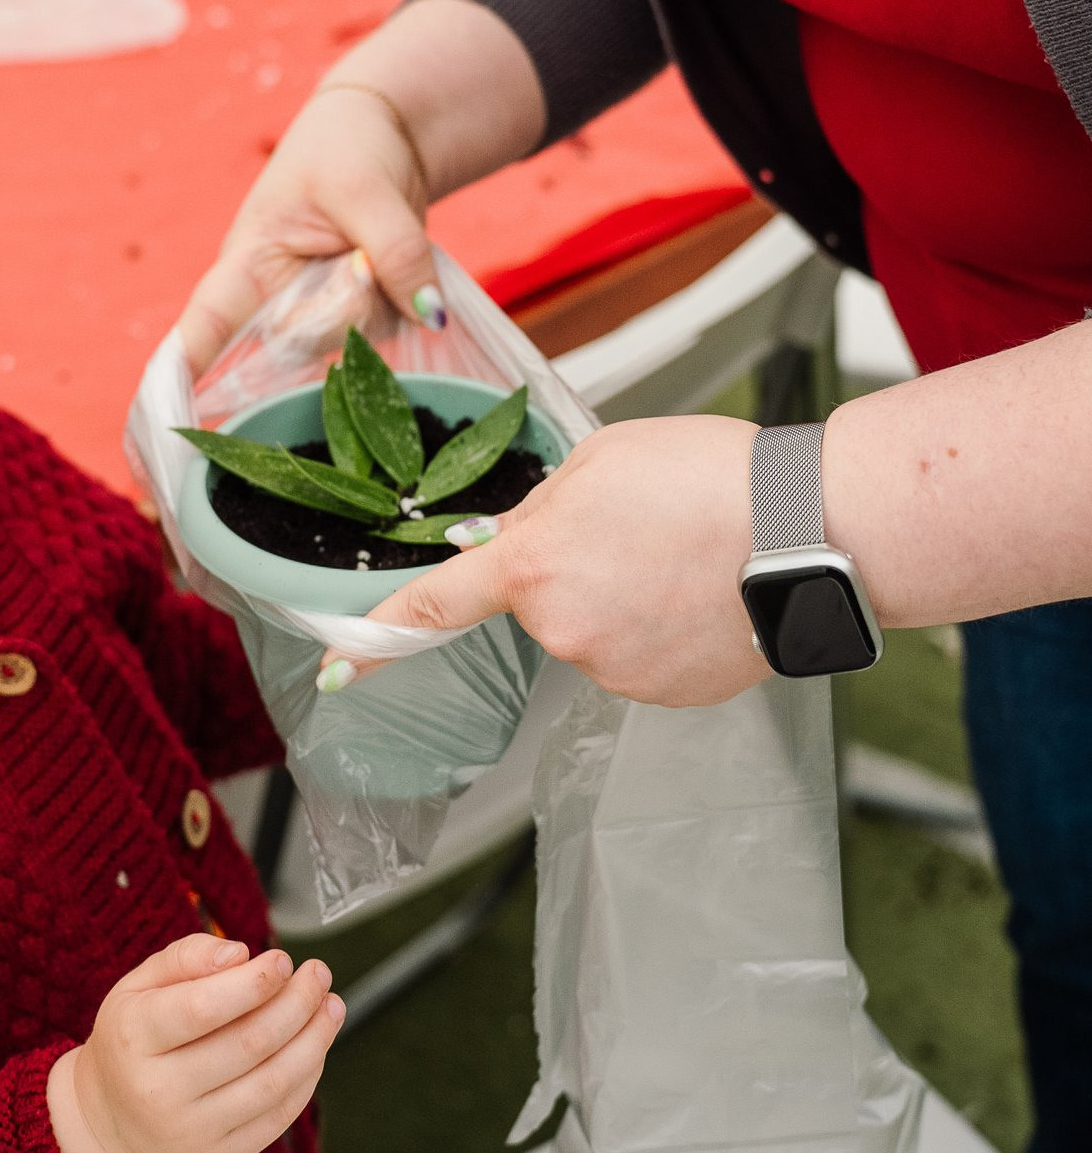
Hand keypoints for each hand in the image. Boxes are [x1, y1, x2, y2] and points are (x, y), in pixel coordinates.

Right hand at [47, 934, 343, 1152]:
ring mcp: (190, 1131)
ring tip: (330, 1006)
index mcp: (133, 1036)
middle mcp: (157, 1091)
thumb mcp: (139, 984)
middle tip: (318, 974)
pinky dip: (306, 1078)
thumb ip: (186, 957)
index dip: (253, 983)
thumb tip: (239, 954)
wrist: (112, 1118)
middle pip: (248, 1044)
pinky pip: (277, 1117)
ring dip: (313, 1040)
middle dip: (296, 1004)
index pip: (201, 1008)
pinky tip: (314, 1046)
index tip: (284, 960)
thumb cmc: (134, 1037)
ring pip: (272, 1083)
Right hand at [179, 83, 439, 375]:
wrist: (383, 130)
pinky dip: (404, 303)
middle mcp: (271, 303)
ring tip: (377, 244)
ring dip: (380, 303)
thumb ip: (395, 252)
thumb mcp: (366, 188)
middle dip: (343, 312)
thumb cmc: (346, 146)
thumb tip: (430, 315)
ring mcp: (315, 316)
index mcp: (246, 264)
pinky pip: (385, 334)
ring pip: (349, 344)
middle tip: (361, 259)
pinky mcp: (356, 319)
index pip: (206, 328)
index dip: (188, 374)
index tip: (170, 423)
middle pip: (298, 347)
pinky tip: (396, 267)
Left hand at [320, 416, 774, 707]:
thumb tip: (513, 539)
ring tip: (688, 557)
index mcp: (531, 565)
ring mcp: (615, 670)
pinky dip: (664, 629)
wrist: (812, 529)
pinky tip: (705, 592)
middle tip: (643, 531)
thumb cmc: (709, 476)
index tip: (339, 667)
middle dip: (574, 570)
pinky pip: (640, 656)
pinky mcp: (664, 693)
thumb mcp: (601, 458)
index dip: (380, 639)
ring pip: (595, 630)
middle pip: (542, 602)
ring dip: (625, 599)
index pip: (434, 607)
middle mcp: (562, 630)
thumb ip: (541, 507)